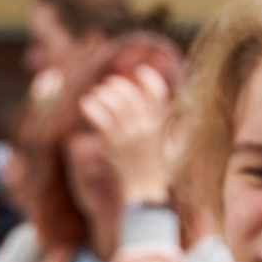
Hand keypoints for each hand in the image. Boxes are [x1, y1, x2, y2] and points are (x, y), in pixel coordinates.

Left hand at [79, 67, 174, 206]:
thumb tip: (176, 110)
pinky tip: (85, 103)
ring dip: (102, 94)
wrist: (145, 191)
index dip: (148, 78)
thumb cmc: (156, 168)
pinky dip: (91, 107)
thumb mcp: (169, 143)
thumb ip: (170, 124)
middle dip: (118, 85)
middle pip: (130, 95)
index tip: (139, 71)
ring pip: (113, 104)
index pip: (157, 93)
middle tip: (108, 84)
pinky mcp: (113, 145)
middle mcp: (146, 127)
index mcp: (161, 125)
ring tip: (95, 94)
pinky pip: (100, 119)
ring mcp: (129, 136)